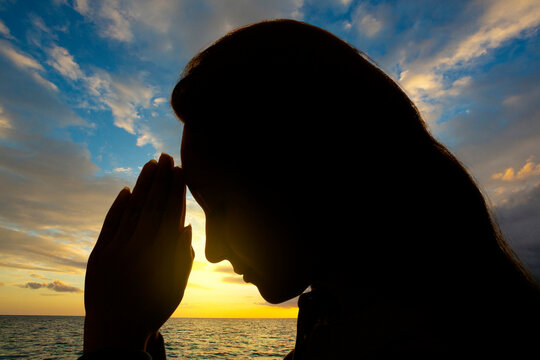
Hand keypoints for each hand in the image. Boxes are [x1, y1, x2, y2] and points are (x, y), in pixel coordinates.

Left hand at [83, 153, 193, 351]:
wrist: (114, 333)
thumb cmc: (151, 310)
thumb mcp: (176, 288)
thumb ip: (182, 257)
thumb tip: (185, 226)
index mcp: (161, 257)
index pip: (171, 215)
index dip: (176, 191)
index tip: (181, 172)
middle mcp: (138, 249)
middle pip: (152, 206)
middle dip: (161, 179)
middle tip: (167, 156)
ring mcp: (115, 250)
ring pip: (131, 210)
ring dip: (141, 186)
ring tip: (150, 164)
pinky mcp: (97, 255)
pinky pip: (109, 224)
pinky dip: (117, 206)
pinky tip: (126, 190)